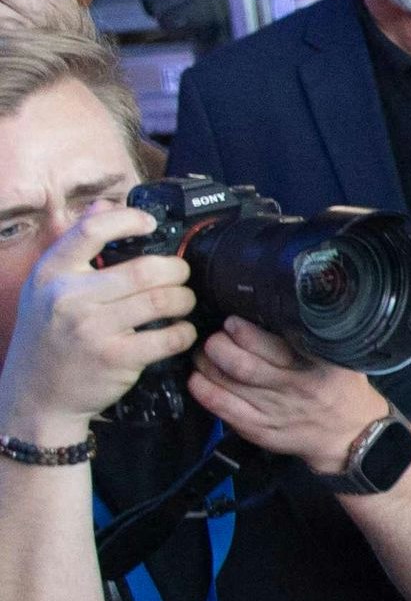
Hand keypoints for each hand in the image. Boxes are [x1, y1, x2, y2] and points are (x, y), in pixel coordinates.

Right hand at [0, 200, 192, 444]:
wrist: (35, 395)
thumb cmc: (47, 336)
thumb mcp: (45, 287)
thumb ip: (76, 246)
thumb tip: (105, 205)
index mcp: (51, 274)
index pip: (91, 230)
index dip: (128, 220)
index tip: (150, 224)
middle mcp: (69, 298)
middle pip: (145, 269)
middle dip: (176, 270)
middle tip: (181, 275)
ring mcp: (92, 329)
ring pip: (163, 301)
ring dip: (184, 299)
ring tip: (182, 302)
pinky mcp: (116, 358)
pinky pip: (169, 337)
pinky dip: (185, 332)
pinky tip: (180, 331)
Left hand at [186, 317, 389, 477]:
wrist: (350, 435)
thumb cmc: (342, 388)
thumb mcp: (340, 358)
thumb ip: (311, 338)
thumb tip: (272, 313)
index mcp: (315, 366)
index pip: (272, 345)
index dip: (243, 331)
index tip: (232, 322)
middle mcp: (293, 388)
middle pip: (241, 364)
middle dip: (217, 346)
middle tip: (213, 338)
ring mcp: (274, 411)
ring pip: (226, 384)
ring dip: (205, 365)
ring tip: (203, 355)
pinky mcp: (260, 430)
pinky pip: (223, 409)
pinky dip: (204, 391)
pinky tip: (198, 380)